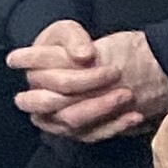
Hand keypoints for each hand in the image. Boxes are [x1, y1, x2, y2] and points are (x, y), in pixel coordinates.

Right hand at [8, 20, 167, 140]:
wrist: (105, 69)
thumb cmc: (80, 47)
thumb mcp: (70, 32)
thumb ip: (73, 39)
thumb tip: (83, 56)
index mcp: (33, 72)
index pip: (40, 73)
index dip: (61, 66)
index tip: (92, 56)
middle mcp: (37, 98)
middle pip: (50, 101)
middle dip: (82, 86)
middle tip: (114, 73)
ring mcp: (54, 119)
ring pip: (71, 120)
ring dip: (100, 107)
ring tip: (127, 94)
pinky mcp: (74, 133)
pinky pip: (91, 135)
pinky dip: (114, 126)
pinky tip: (134, 115)